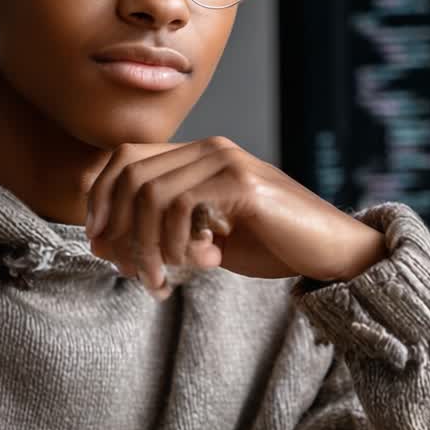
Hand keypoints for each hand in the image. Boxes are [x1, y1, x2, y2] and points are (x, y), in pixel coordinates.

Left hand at [84, 137, 386, 297]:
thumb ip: (163, 232)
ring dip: (147, 247)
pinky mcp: (242, 183)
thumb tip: (104, 242)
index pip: (125, 158)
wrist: (332, 250)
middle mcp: (210, 148)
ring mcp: (226, 161)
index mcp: (198, 155)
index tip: (98, 242)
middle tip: (134, 273)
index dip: (100, 198)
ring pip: (150, 195)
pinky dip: (177, 244)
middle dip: (119, 231)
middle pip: (130, 175)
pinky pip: (182, 207)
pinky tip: (202, 264)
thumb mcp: (205, 237)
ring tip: (165, 281)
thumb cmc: (271, 244)